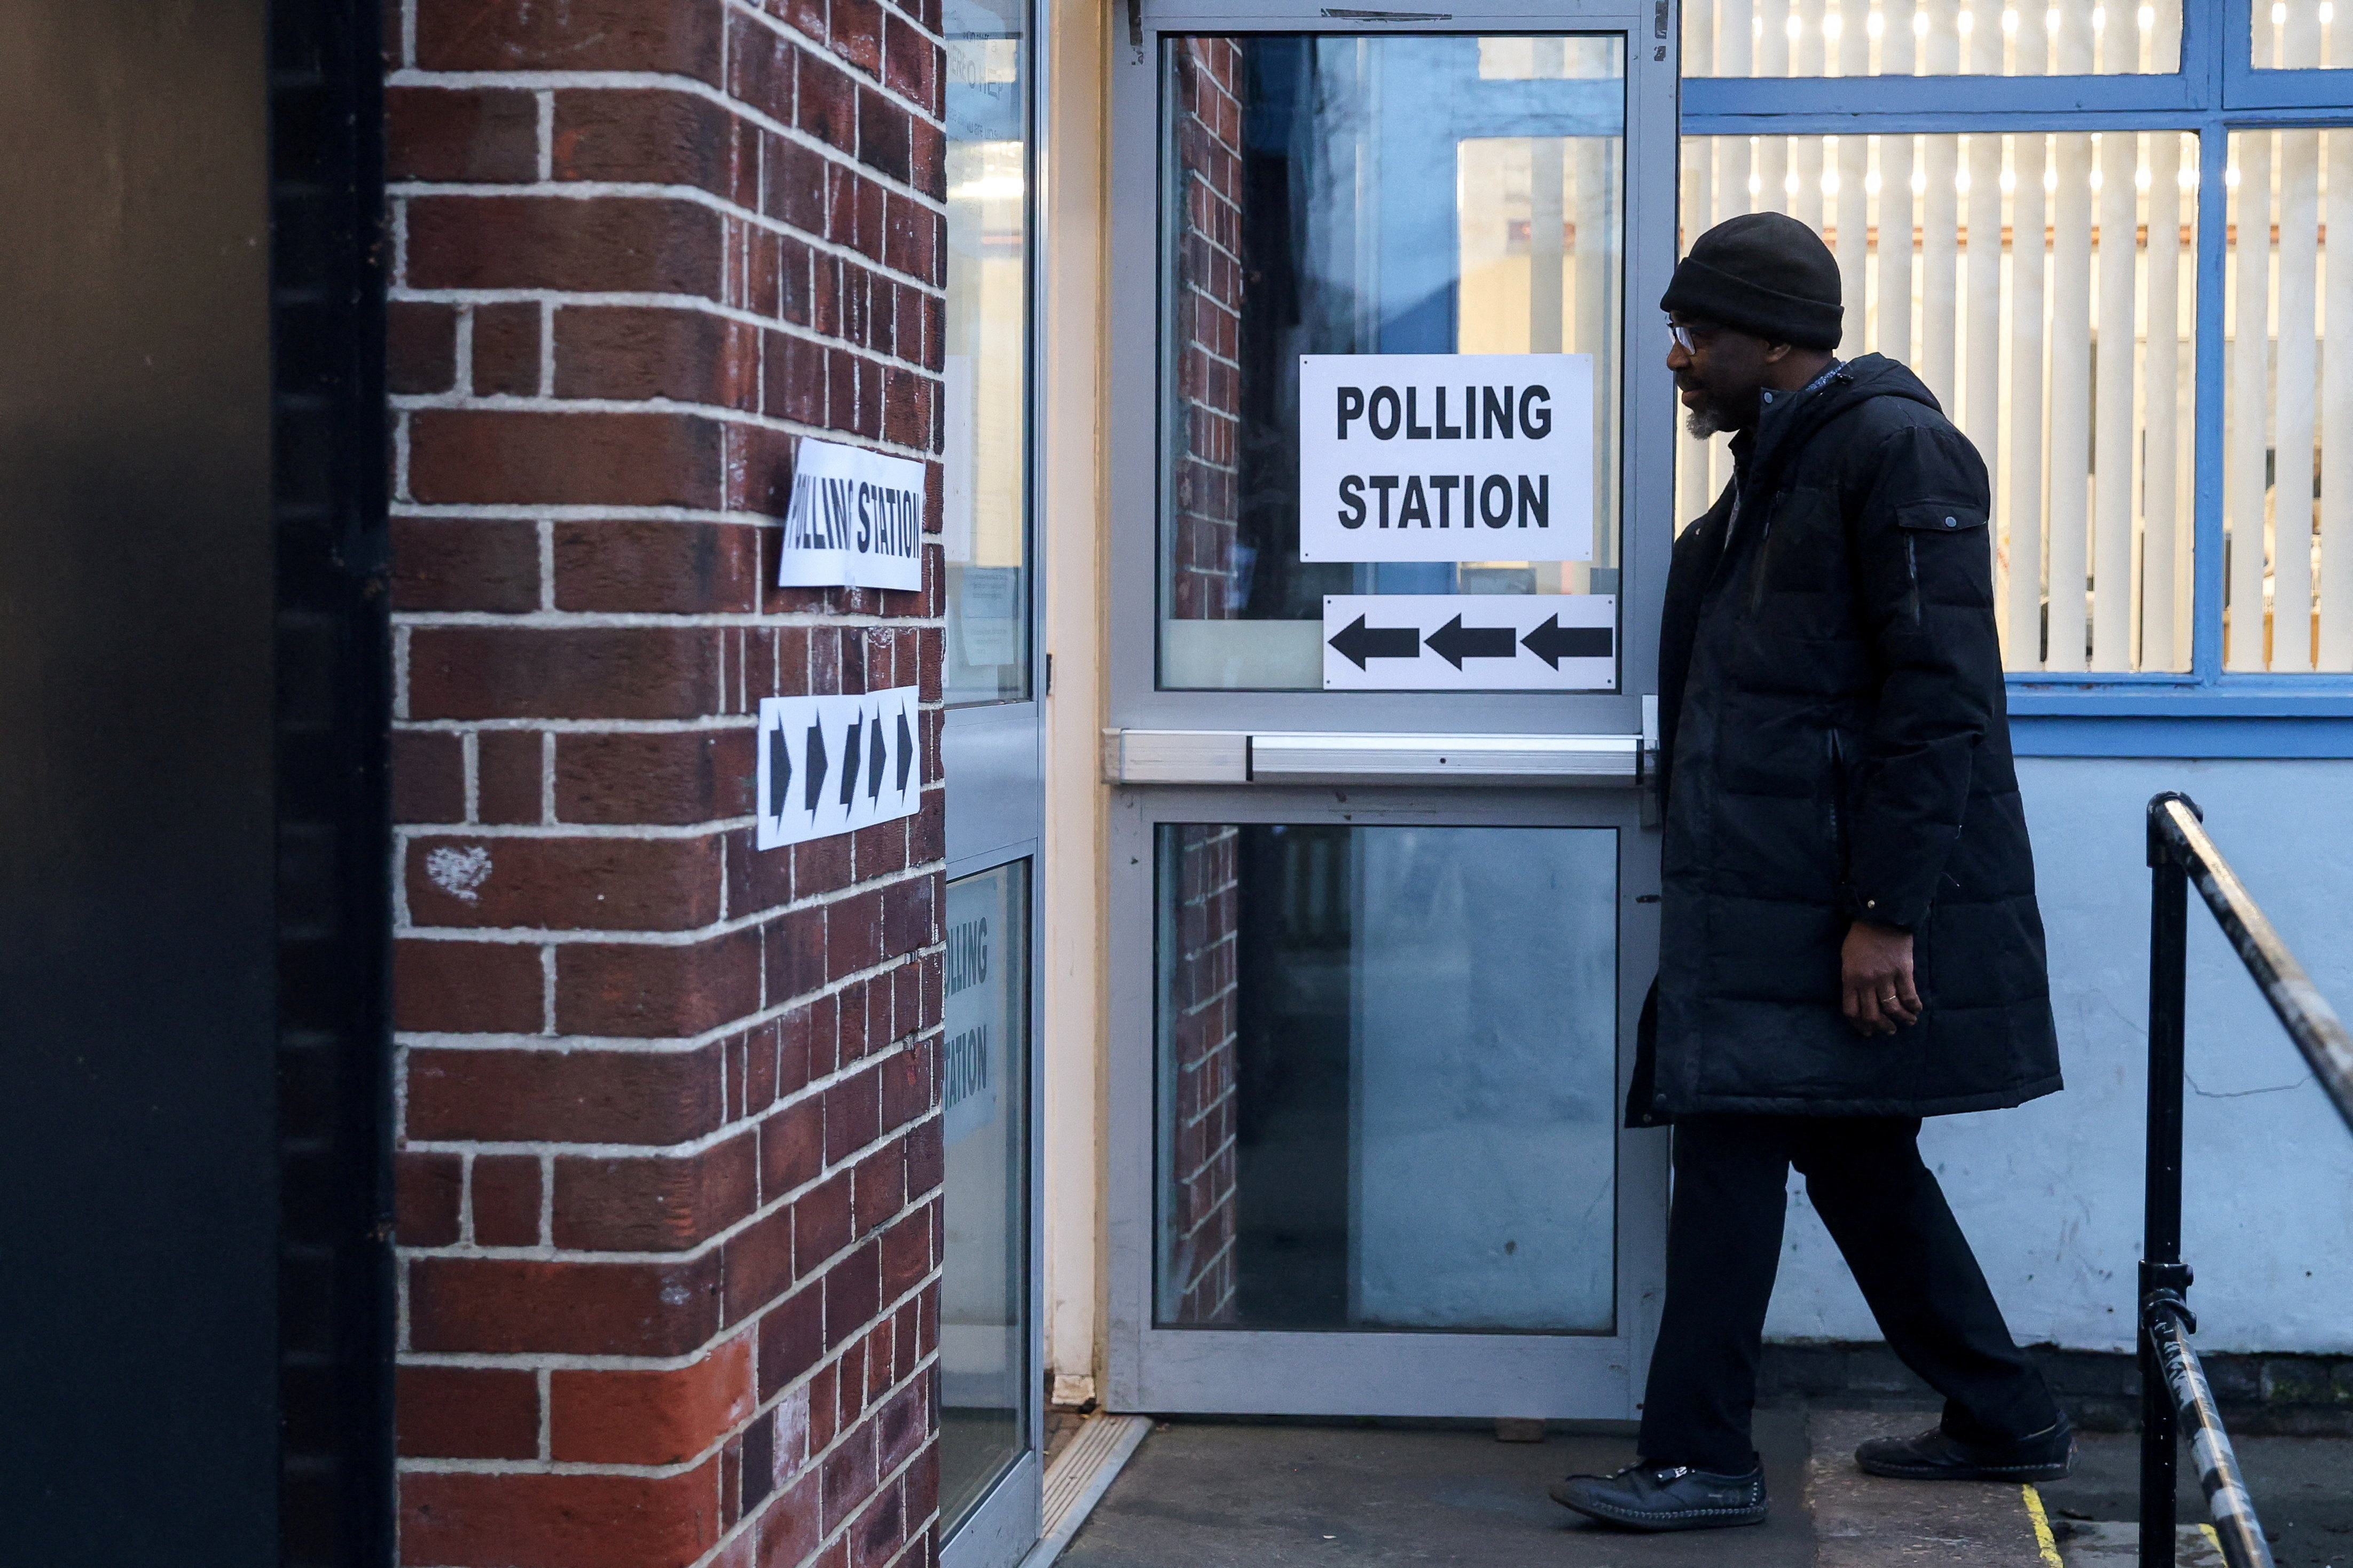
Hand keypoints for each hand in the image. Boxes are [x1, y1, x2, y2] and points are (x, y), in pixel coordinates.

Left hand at [1841, 921, 1920, 1035]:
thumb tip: (1858, 997)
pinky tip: (1916, 1009)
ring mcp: (1886, 977)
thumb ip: (1851, 978)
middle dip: (1881, 1027)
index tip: (1867, 1031)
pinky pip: (1909, 995)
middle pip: (1872, 1014)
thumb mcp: (1847, 958)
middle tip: (1889, 1030)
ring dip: (1901, 1020)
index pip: (1851, 1010)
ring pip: (1892, 1009)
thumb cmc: (1861, 936)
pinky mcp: (1903, 971)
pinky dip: (1914, 1006)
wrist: (1881, 917)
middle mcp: (1866, 982)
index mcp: (1850, 978)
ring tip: (1908, 1022)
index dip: (1860, 1025)